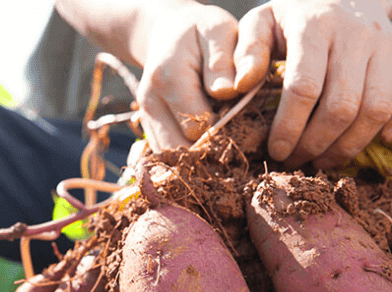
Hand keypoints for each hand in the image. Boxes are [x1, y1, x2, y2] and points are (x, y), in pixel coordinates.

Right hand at [135, 3, 243, 151]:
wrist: (170, 33)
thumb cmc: (202, 31)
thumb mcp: (218, 31)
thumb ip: (223, 61)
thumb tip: (228, 92)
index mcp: (168, 77)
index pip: (198, 125)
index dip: (226, 131)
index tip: (245, 123)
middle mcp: (151, 102)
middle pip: (182, 150)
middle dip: (212, 152)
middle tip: (238, 142)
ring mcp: (146, 118)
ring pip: (172, 160)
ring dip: (200, 160)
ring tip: (224, 147)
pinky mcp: (149, 129)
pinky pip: (168, 157)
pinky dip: (189, 159)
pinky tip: (209, 147)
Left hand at [234, 0, 391, 167]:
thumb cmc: (295, 16)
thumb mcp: (262, 22)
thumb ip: (245, 52)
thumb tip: (238, 86)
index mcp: (315, 27)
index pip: (304, 87)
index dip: (289, 127)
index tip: (276, 150)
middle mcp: (356, 35)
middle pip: (341, 106)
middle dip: (316, 143)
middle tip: (297, 160)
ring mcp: (387, 46)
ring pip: (376, 109)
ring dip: (350, 145)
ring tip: (324, 159)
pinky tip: (381, 140)